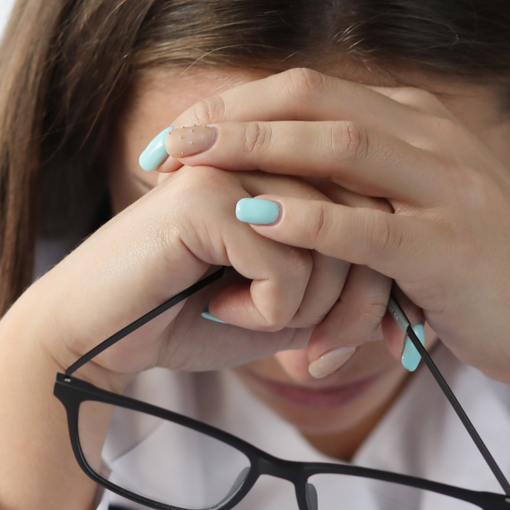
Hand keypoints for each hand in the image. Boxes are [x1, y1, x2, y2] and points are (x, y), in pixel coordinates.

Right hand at [0, 157, 362, 509]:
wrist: (100, 336)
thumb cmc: (191, 318)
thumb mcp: (289, 309)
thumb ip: (346, 290)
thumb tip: (409, 301)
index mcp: (290, 166)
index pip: (378, 214)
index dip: (382, 287)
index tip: (354, 343)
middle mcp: (267, 153)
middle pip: (367, 227)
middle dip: (356, 309)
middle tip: (316, 357)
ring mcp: (235, 166)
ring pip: (333, 245)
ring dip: (307, 311)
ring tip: (251, 319)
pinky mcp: (206, 197)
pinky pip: (285, 263)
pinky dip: (263, 309)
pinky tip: (218, 308)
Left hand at [147, 68, 509, 509]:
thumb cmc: (487, 285)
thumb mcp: (426, 218)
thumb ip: (370, 195)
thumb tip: (289, 191)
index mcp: (424, 126)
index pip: (315, 90)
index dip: (240, 104)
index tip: (179, 133)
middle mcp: (435, 142)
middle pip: (316, 100)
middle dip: (231, 116)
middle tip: (165, 142)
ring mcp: (448, 190)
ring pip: (338, 146)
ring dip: (255, 147)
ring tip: (190, 162)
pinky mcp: (451, 248)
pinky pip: (369, 224)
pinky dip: (309, 216)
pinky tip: (255, 215)